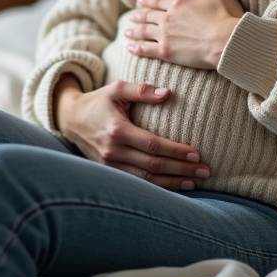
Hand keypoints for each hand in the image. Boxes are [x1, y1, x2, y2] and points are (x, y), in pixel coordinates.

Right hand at [53, 75, 209, 190]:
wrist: (71, 119)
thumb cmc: (98, 101)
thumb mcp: (117, 89)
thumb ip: (142, 90)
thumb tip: (167, 93)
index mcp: (117, 130)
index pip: (153, 145)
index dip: (176, 151)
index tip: (196, 153)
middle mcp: (114, 151)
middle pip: (153, 164)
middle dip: (181, 168)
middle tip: (205, 170)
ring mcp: (111, 165)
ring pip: (146, 178)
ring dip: (172, 181)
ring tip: (195, 181)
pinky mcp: (110, 171)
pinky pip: (137, 182)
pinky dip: (157, 186)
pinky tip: (174, 186)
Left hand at [124, 0, 244, 69]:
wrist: (227, 42)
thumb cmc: (227, 18)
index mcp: (179, 4)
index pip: (158, 0)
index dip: (148, 0)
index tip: (140, 1)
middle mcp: (168, 18)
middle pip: (149, 15)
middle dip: (139, 15)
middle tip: (132, 16)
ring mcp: (165, 35)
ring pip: (144, 32)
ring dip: (134, 31)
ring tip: (127, 31)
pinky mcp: (166, 51)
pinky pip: (146, 49)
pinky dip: (137, 48)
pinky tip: (130, 48)